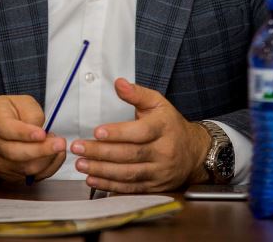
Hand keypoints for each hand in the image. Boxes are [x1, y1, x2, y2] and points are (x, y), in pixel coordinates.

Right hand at [0, 95, 65, 181]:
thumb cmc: (1, 115)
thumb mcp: (16, 102)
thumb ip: (31, 111)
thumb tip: (42, 129)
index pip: (7, 129)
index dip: (25, 133)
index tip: (42, 133)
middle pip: (16, 153)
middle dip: (41, 150)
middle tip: (60, 143)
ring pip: (24, 168)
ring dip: (46, 159)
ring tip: (58, 146)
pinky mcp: (8, 175)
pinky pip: (30, 177)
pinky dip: (46, 168)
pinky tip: (55, 156)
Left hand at [70, 78, 210, 191]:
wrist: (194, 153)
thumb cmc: (170, 125)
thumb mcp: (158, 103)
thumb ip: (137, 94)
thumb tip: (118, 83)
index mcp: (163, 128)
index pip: (140, 132)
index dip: (118, 133)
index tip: (97, 131)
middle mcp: (163, 151)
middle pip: (130, 154)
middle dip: (101, 152)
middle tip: (78, 148)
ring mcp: (160, 172)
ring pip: (129, 173)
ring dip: (102, 170)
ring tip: (81, 164)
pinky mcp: (155, 187)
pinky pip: (130, 188)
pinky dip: (110, 185)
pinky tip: (93, 179)